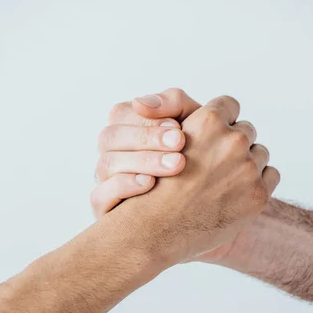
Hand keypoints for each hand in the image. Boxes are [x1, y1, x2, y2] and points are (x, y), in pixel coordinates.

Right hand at [91, 88, 200, 216]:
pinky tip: (150, 184)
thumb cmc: (200, 159)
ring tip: (176, 165)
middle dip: (146, 137)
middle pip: (110, 137)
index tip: (178, 127)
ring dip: (142, 161)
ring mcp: (106, 182)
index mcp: (127, 130)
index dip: (147, 119)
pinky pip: (99, 196)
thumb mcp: (194, 125)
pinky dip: (124, 186)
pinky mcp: (105, 210)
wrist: (212, 205)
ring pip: (106, 164)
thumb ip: (174, 104)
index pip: (121, 114)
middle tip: (180, 142)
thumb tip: (140, 102)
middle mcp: (112, 154)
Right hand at [109, 95, 279, 263]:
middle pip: (247, 130)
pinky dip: (257, 183)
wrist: (154, 232)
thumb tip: (203, 107)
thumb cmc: (153, 186)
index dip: (219, 121)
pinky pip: (270, 175)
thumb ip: (180, 115)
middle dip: (233, 144)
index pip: (229, 105)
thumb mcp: (157, 139)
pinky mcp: (258, 195)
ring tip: (222, 181)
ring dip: (247, 163)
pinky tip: (234, 194)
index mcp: (208, 121)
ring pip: (260, 153)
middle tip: (214, 164)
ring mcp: (248, 169)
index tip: (210, 136)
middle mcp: (232, 141)